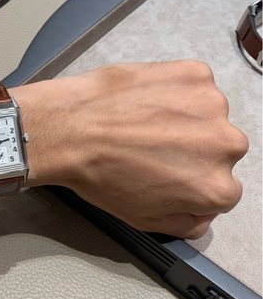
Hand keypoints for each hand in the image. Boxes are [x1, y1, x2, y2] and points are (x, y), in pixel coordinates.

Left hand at [14, 60, 247, 238]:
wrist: (71, 129)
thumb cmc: (100, 174)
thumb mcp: (144, 220)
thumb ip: (185, 224)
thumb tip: (201, 217)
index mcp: (216, 187)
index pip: (221, 190)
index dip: (192, 184)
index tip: (170, 176)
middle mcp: (225, 145)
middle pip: (219, 151)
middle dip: (192, 151)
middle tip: (153, 149)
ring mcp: (212, 105)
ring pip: (208, 116)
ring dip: (185, 118)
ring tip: (145, 124)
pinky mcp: (195, 74)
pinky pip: (194, 85)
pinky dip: (175, 91)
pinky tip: (145, 102)